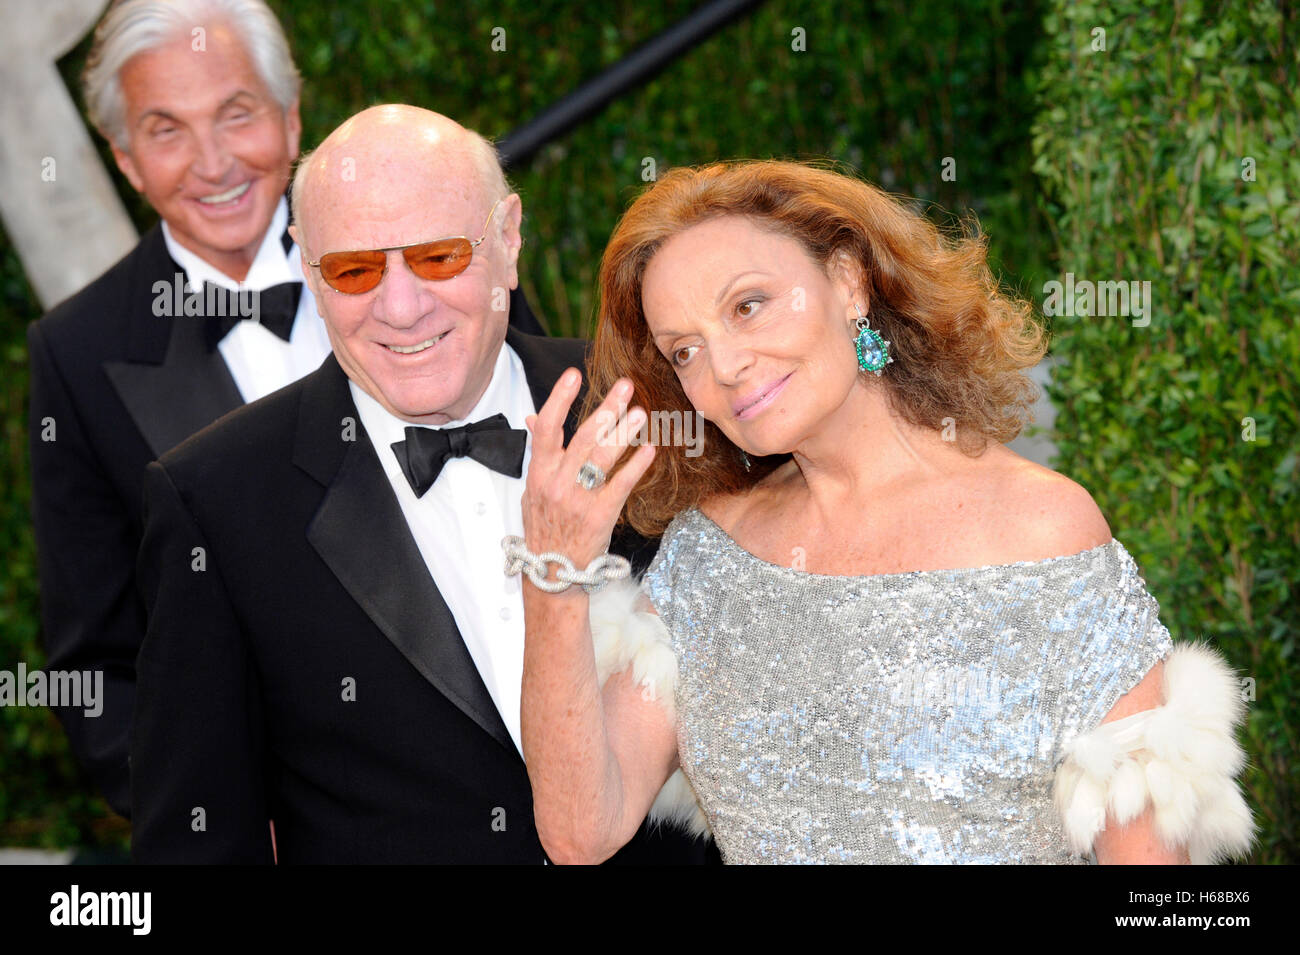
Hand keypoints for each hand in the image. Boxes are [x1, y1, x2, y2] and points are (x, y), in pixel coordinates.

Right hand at [521, 368, 654, 586]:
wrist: (552, 571)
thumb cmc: (544, 526)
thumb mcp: (532, 488)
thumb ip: (538, 453)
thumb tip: (532, 417)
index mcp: (539, 472)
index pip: (546, 427)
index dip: (559, 398)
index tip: (574, 374)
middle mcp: (557, 483)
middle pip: (583, 436)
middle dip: (606, 408)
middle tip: (626, 386)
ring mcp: (578, 500)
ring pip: (603, 458)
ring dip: (624, 432)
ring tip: (640, 414)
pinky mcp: (600, 516)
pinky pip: (621, 485)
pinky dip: (636, 466)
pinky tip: (650, 450)